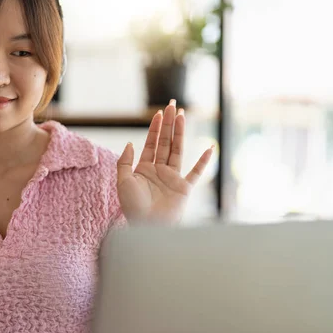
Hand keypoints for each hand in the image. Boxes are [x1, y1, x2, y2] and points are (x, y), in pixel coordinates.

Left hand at [116, 100, 213, 222]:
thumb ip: (125, 162)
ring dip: (180, 133)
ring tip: (182, 115)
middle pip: (165, 142)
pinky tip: (210, 148)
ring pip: (178, 150)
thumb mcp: (122, 182)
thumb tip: (130, 143)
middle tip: (171, 105)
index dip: (154, 128)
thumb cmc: (133, 208)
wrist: (147, 227)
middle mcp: (159, 170)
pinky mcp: (184, 188)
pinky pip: (196, 172)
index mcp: (144, 168)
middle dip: (168, 123)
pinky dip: (204, 161)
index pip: (151, 143)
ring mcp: (173, 178)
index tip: (158, 113)